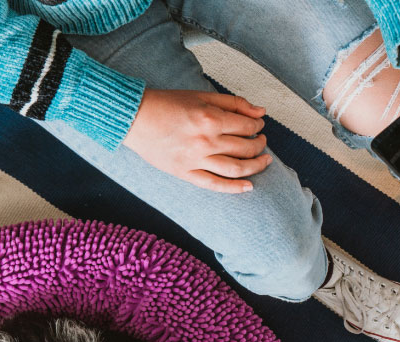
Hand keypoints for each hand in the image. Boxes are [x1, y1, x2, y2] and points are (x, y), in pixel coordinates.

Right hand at [122, 89, 271, 192]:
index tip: (259, 127)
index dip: (258, 127)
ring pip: (235, 168)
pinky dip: (234, 188)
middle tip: (262, 142)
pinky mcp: (186, 173)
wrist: (135, 119)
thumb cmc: (167, 104)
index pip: (247, 127)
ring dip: (255, 166)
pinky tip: (249, 187)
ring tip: (264, 162)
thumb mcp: (201, 95)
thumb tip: (260, 111)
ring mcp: (196, 160)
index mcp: (211, 119)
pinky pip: (214, 185)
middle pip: (245, 148)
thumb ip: (233, 103)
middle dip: (259, 145)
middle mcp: (206, 141)